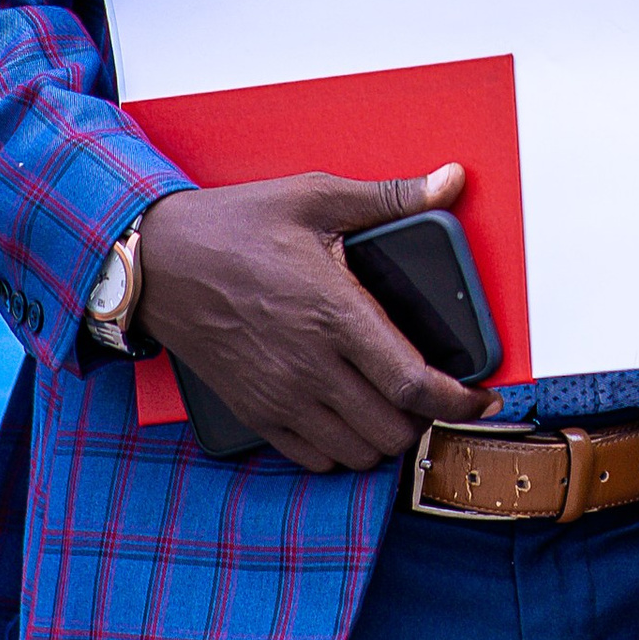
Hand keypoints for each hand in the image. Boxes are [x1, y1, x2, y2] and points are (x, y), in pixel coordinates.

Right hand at [135, 164, 494, 473]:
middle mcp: (311, 365)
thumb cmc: (235, 225)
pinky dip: (342, 448)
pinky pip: (314, 458)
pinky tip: (349, 416)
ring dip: (386, 437)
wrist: (156, 261)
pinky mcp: (254, 412)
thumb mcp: (315, 198)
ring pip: (357, 451)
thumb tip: (450, 182)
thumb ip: (389, 198)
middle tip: (436, 393)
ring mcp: (280, 396)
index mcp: (336, 314)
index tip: (483, 400)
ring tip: (395, 406)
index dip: (459, 403)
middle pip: (392, 430)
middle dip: (427, 419)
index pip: (414, 383)